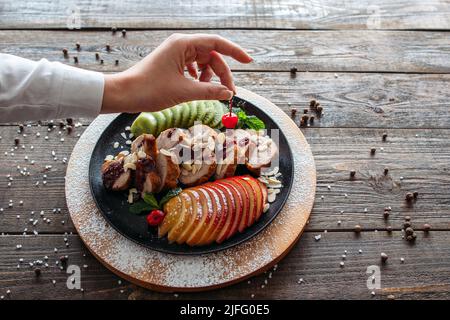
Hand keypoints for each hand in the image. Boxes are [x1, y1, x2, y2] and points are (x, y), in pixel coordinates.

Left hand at [101, 33, 252, 113]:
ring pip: (203, 62)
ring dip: (210, 77)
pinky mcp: (171, 63)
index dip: (235, 52)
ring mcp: (176, 54)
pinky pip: (193, 67)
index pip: (217, 43)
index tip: (249, 61)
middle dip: (222, 74)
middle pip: (212, 56)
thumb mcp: (184, 92)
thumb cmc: (150, 90)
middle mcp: (181, 45)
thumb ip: (210, 91)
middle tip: (229, 93)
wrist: (124, 94)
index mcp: (184, 45)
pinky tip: (198, 88)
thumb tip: (228, 93)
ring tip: (209, 92)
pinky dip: (200, 78)